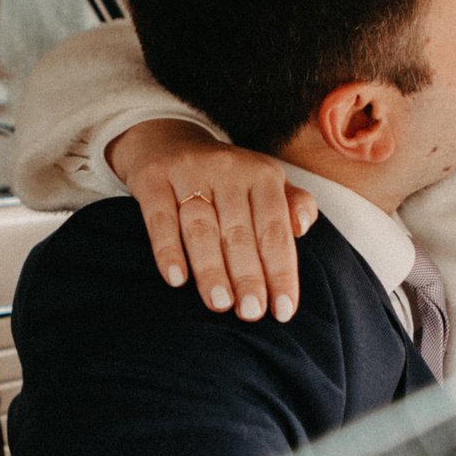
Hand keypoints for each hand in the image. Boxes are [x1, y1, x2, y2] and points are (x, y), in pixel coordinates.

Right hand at [107, 119, 317, 321]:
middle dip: (247, 276)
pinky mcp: (153, 179)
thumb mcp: (266, 184)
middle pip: (239, 231)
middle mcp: (228, 169)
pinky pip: (160, 219)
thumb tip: (302, 227)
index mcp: (262, 174)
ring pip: (201, 227)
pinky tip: (176, 279)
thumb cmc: (229, 179)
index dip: (281, 271)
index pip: (275, 229)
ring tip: (219, 304)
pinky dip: (167, 250)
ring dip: (211, 269)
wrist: (169, 142)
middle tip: (251, 313)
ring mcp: (188, 172)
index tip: (284, 311)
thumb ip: (293, 205)